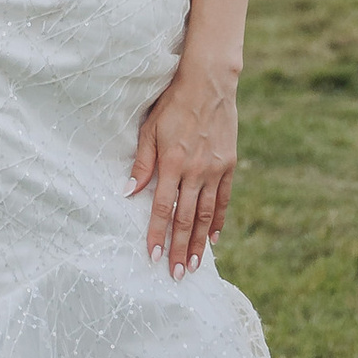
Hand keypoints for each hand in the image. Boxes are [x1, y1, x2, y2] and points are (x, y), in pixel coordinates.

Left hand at [130, 58, 237, 277]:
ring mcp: (215, 169)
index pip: (163, 208)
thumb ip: (141, 163)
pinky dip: (219, 220)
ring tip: (196, 265)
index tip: (153, 256)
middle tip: (177, 274)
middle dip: (181, 249)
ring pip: (207, 215)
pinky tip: (215, 238)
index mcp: (173, 163)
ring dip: (200, 242)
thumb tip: (128, 192)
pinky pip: (223, 199)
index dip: (157, 233)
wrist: (209, 83)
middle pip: (186, 218)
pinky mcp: (229, 165)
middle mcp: (196, 170)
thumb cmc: (173, 104)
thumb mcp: (149, 129)